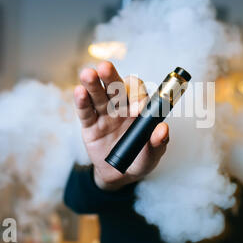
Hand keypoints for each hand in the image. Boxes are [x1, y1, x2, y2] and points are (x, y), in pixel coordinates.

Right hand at [74, 61, 169, 190]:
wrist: (118, 175)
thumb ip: (157, 144)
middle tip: (105, 68)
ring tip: (88, 74)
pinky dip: (82, 102)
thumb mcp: (151, 156)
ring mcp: (105, 113)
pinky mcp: (90, 124)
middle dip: (111, 77)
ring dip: (92, 84)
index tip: (138, 109)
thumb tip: (163, 129)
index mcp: (140, 109)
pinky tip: (79, 92)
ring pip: (98, 95)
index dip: (138, 97)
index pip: (138, 94)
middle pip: (116, 87)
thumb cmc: (139, 160)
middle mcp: (122, 106)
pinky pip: (85, 112)